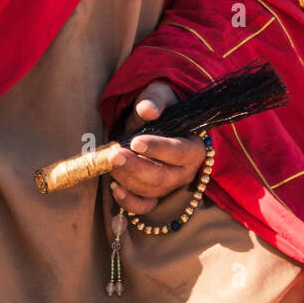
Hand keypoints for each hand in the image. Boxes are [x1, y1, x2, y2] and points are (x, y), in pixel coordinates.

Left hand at [107, 79, 206, 215]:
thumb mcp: (161, 95)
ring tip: (109, 160)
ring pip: (149, 190)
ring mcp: (170, 186)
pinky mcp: (155, 194)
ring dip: (127, 178)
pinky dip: (129, 202)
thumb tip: (147, 110)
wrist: (153, 122)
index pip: (179, 152)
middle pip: (162, 176)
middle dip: (135, 167)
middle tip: (114, 154)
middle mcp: (185, 172)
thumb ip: (155, 100)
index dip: (158, 149)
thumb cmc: (161, 108)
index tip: (135, 142)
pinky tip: (114, 189)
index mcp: (194, 148)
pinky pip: (144, 206)